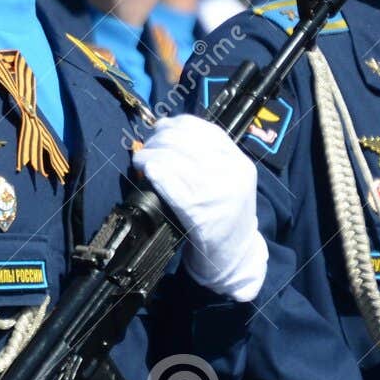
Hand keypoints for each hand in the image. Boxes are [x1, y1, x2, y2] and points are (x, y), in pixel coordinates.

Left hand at [134, 115, 268, 302]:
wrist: (235, 255)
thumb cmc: (225, 215)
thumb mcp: (229, 179)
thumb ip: (209, 156)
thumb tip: (167, 130)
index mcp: (239, 162)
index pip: (204, 130)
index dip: (176, 125)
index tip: (160, 129)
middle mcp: (231, 174)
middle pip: (185, 142)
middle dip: (158, 140)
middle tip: (146, 148)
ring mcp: (217, 194)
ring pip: (175, 161)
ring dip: (150, 157)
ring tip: (140, 160)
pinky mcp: (200, 214)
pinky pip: (173, 188)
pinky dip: (157, 175)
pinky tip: (148, 171)